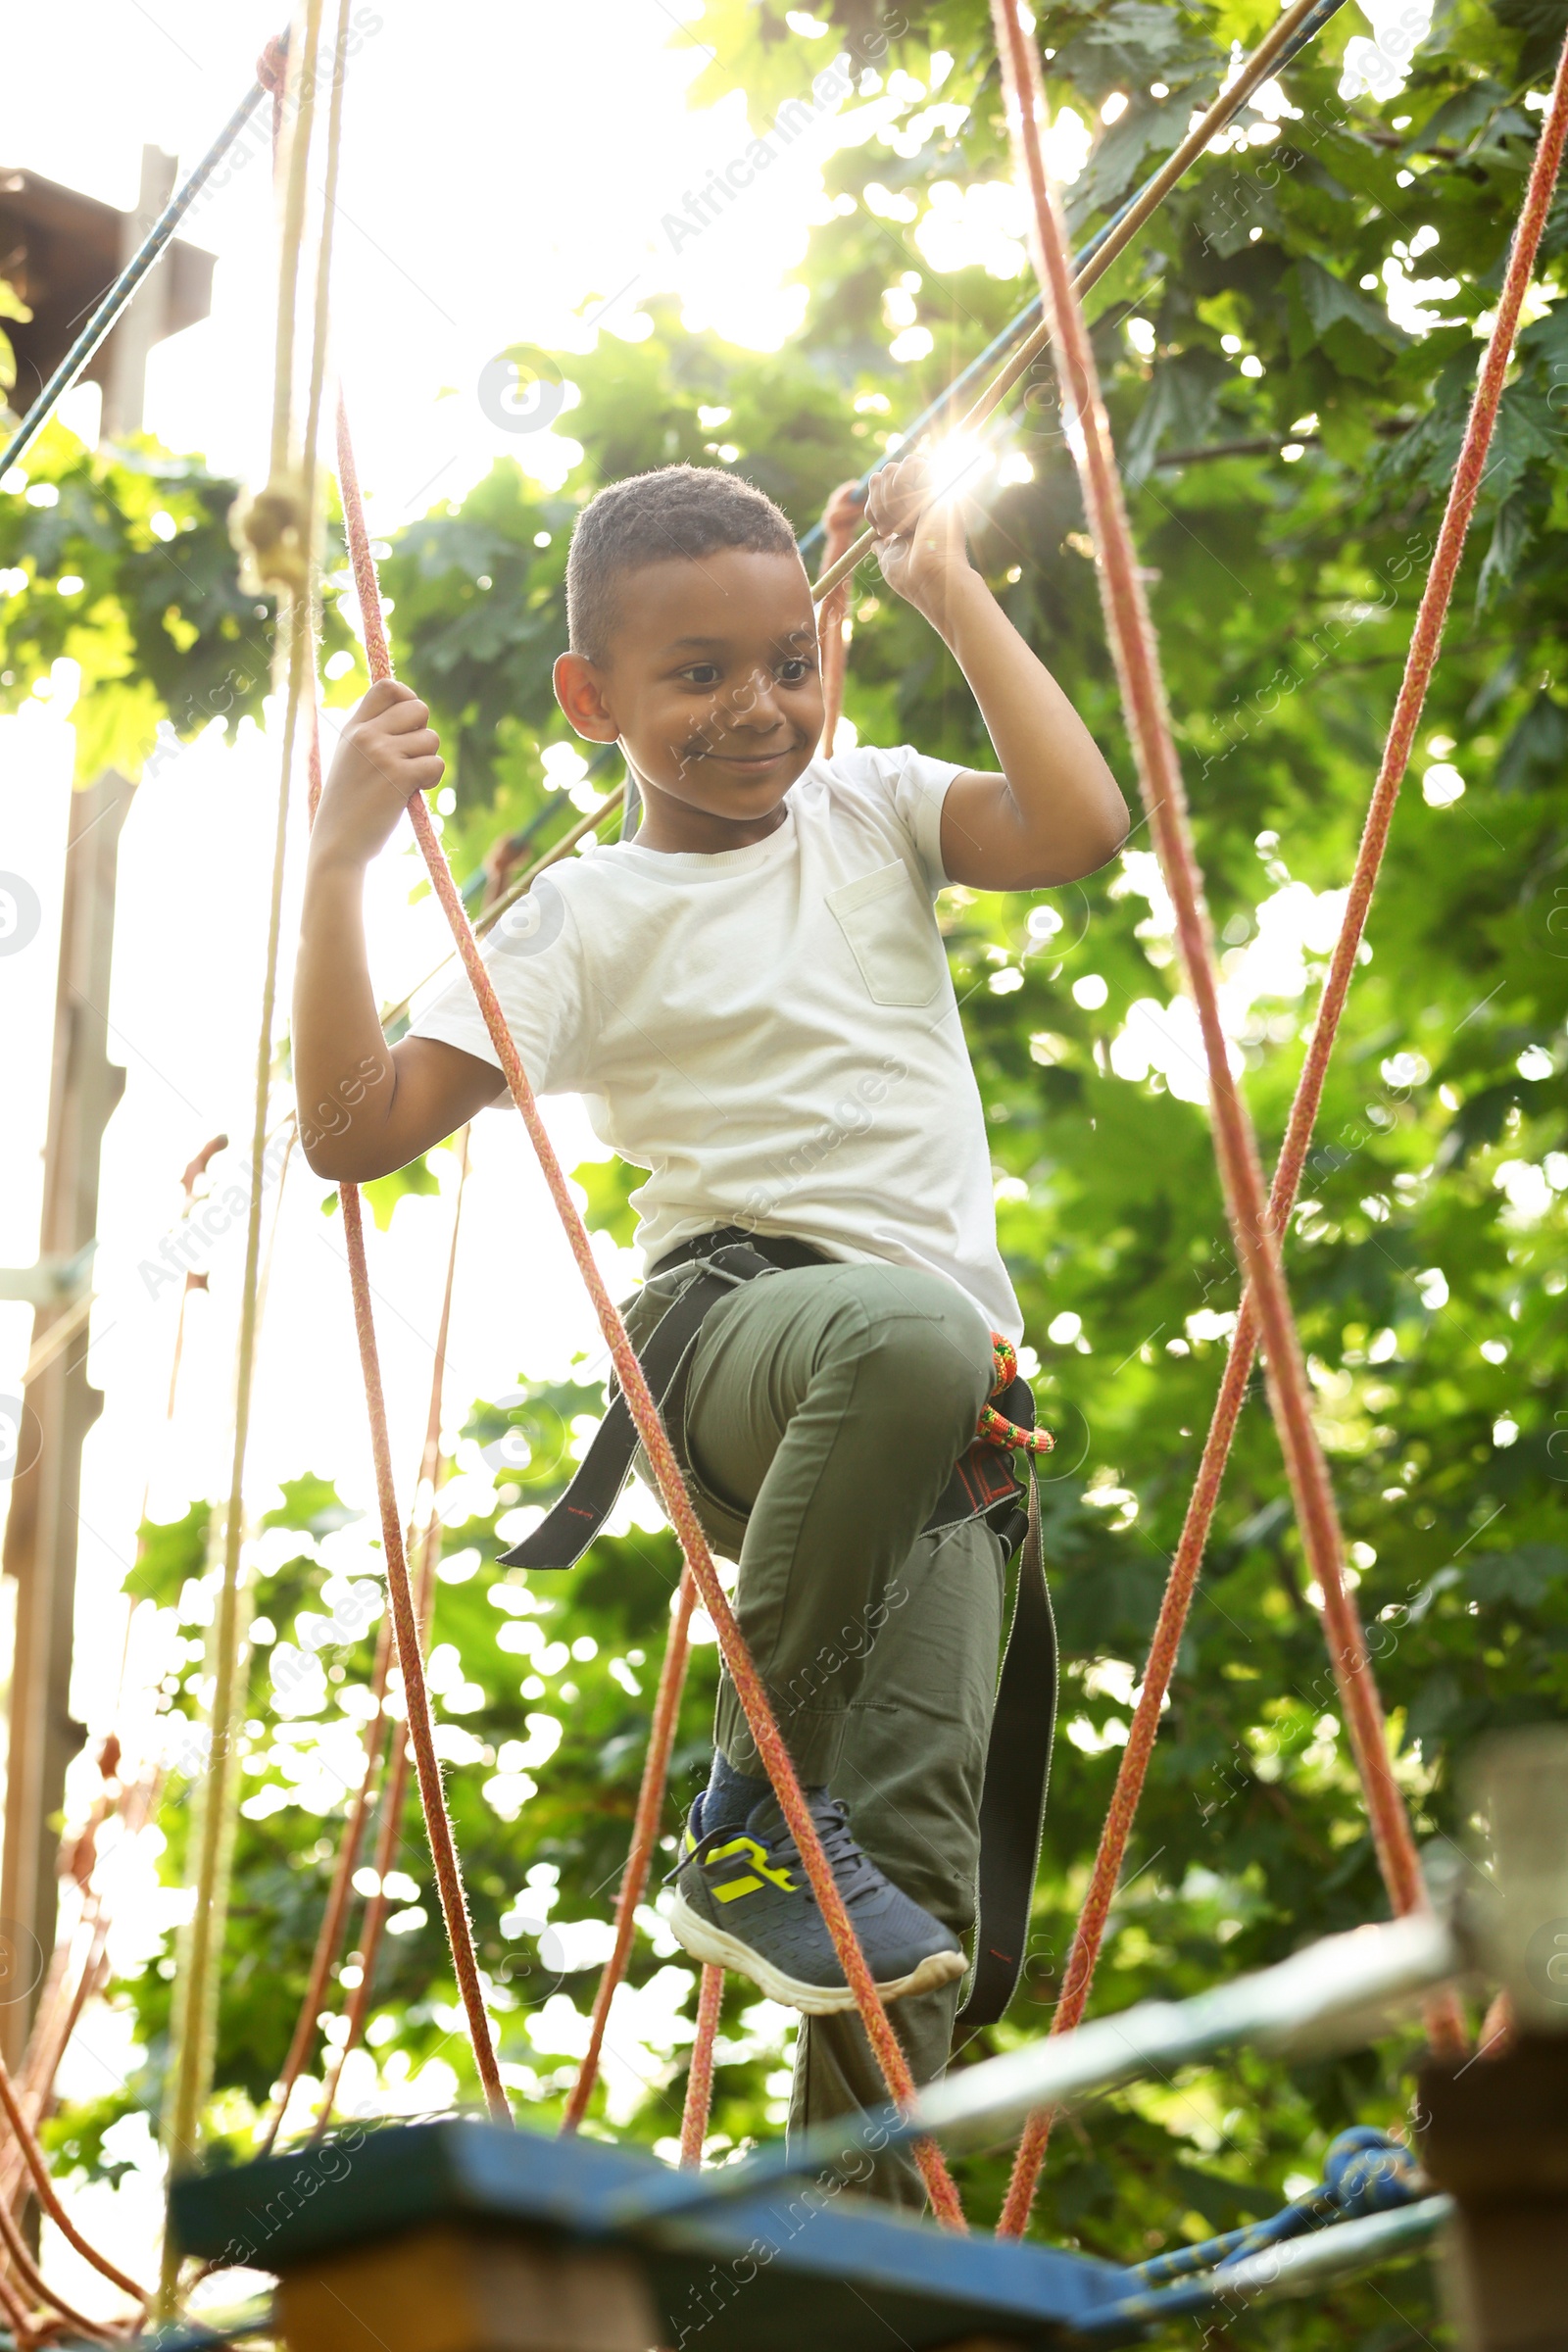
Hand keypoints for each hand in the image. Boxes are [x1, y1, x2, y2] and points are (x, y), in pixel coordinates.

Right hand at [314, 679, 443, 865]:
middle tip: (412, 757)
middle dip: (424, 732)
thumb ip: (373, 737)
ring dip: (428, 760)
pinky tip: (414, 792)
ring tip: (408, 781)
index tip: (410, 720)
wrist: (338, 845)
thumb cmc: (347, 809)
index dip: (407, 697)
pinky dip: (432, 779)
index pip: (387, 687)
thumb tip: (410, 716)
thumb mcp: (350, 761)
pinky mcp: (400, 775)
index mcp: (352, 728)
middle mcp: (366, 735)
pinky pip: (436, 764)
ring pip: (431, 739)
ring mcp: (382, 753)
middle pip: (418, 708)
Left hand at [864, 453, 972, 620]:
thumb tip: (875, 543)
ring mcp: (931, 491)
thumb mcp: (890, 560)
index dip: (872, 506)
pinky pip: (911, 463)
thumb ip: (883, 547)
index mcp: (911, 515)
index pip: (882, 490)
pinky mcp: (940, 483)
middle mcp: (922, 500)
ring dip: (889, 500)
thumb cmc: (913, 577)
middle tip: (890, 530)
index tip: (879, 531)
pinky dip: (903, 487)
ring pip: (893, 468)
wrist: (934, 580)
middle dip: (877, 502)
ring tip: (904, 524)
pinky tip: (915, 511)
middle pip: (884, 474)